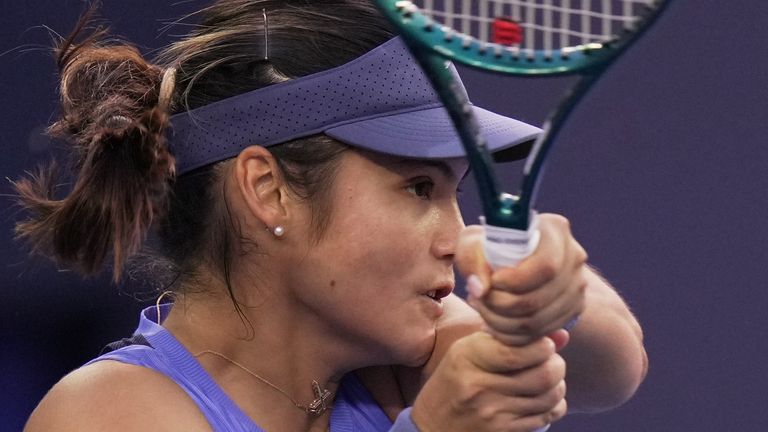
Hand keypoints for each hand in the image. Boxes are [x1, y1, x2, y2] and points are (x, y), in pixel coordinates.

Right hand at [411, 332, 566, 431]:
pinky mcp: (502, 431)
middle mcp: (478, 385)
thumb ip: (509, 339)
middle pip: (542, 374)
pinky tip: (544, 399)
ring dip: (557, 386)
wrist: (432, 426)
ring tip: (549, 380)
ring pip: (548, 397)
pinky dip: (553, 406)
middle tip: (553, 362)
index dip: (544, 346)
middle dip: (557, 366)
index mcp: (467, 357)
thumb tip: (562, 335)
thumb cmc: (454, 381)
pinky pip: (544, 417)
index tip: (546, 344)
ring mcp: (491, 412)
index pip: (518, 350)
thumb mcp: (469, 352)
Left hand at [457, 214, 587, 345]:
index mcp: (555, 230)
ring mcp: (577, 285)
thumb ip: (472, 259)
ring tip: (482, 309)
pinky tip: (493, 323)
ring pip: (538, 321)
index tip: (492, 281)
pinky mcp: (573, 309)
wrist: (508, 259)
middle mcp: (574, 257)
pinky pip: (541, 333)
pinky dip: (512, 334)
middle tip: (479, 299)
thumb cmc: (487, 246)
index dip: (515, 281)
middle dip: (501, 305)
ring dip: (502, 322)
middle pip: (539, 299)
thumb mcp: (472, 243)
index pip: (545, 267)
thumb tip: (481, 290)